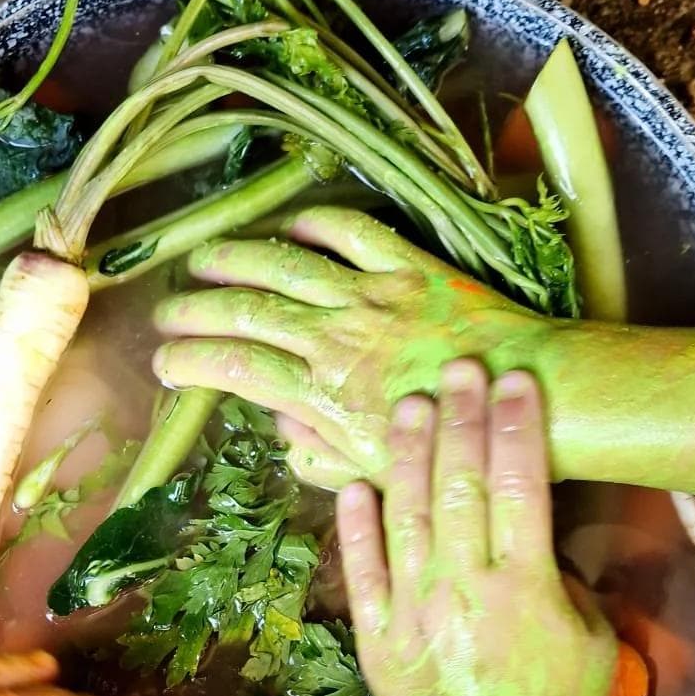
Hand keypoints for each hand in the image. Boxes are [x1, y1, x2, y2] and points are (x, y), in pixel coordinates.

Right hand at [151, 206, 549, 486]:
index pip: (231, 369)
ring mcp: (370, 294)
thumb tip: (283, 426)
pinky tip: (289, 226)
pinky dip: (314, 223)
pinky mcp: (409, 266)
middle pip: (243, 310)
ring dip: (234, 258)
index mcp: (322, 393)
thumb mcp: (375, 472)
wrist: (530, 397)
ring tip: (202, 260)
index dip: (187, 363)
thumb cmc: (454, 448)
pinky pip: (351, 231)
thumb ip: (318, 454)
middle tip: (166, 312)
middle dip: (194, 309)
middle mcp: (335, 336)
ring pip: (283, 263)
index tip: (164, 365)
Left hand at [337, 363, 614, 695]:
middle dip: (459, 419)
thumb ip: (561, 576)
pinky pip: (360, 573)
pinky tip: (353, 483)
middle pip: (458, 487)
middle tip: (457, 367)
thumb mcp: (590, 636)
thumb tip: (534, 529)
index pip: (519, 486)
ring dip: (405, 454)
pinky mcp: (376, 640)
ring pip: (404, 517)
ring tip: (407, 402)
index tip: (514, 380)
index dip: (516, 426)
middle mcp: (463, 591)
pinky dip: (355, 526)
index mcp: (524, 588)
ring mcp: (413, 614)